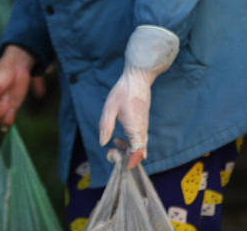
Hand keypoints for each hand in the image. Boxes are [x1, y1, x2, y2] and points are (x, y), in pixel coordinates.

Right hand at [0, 45, 33, 128]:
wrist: (18, 66)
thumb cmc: (1, 73)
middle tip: (3, 102)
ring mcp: (2, 107)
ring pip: (0, 120)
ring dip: (4, 114)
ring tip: (8, 102)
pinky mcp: (12, 107)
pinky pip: (8, 119)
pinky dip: (9, 119)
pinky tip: (11, 112)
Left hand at [98, 25, 178, 168]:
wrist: (138, 79)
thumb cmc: (123, 91)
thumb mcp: (110, 107)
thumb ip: (106, 126)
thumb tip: (103, 144)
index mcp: (135, 127)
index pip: (138, 150)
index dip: (132, 161)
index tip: (125, 166)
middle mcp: (142, 130)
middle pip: (138, 152)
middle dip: (124, 158)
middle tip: (110, 152)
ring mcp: (143, 127)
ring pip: (138, 147)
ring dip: (126, 151)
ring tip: (113, 144)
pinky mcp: (142, 125)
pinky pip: (138, 141)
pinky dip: (129, 144)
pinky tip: (118, 139)